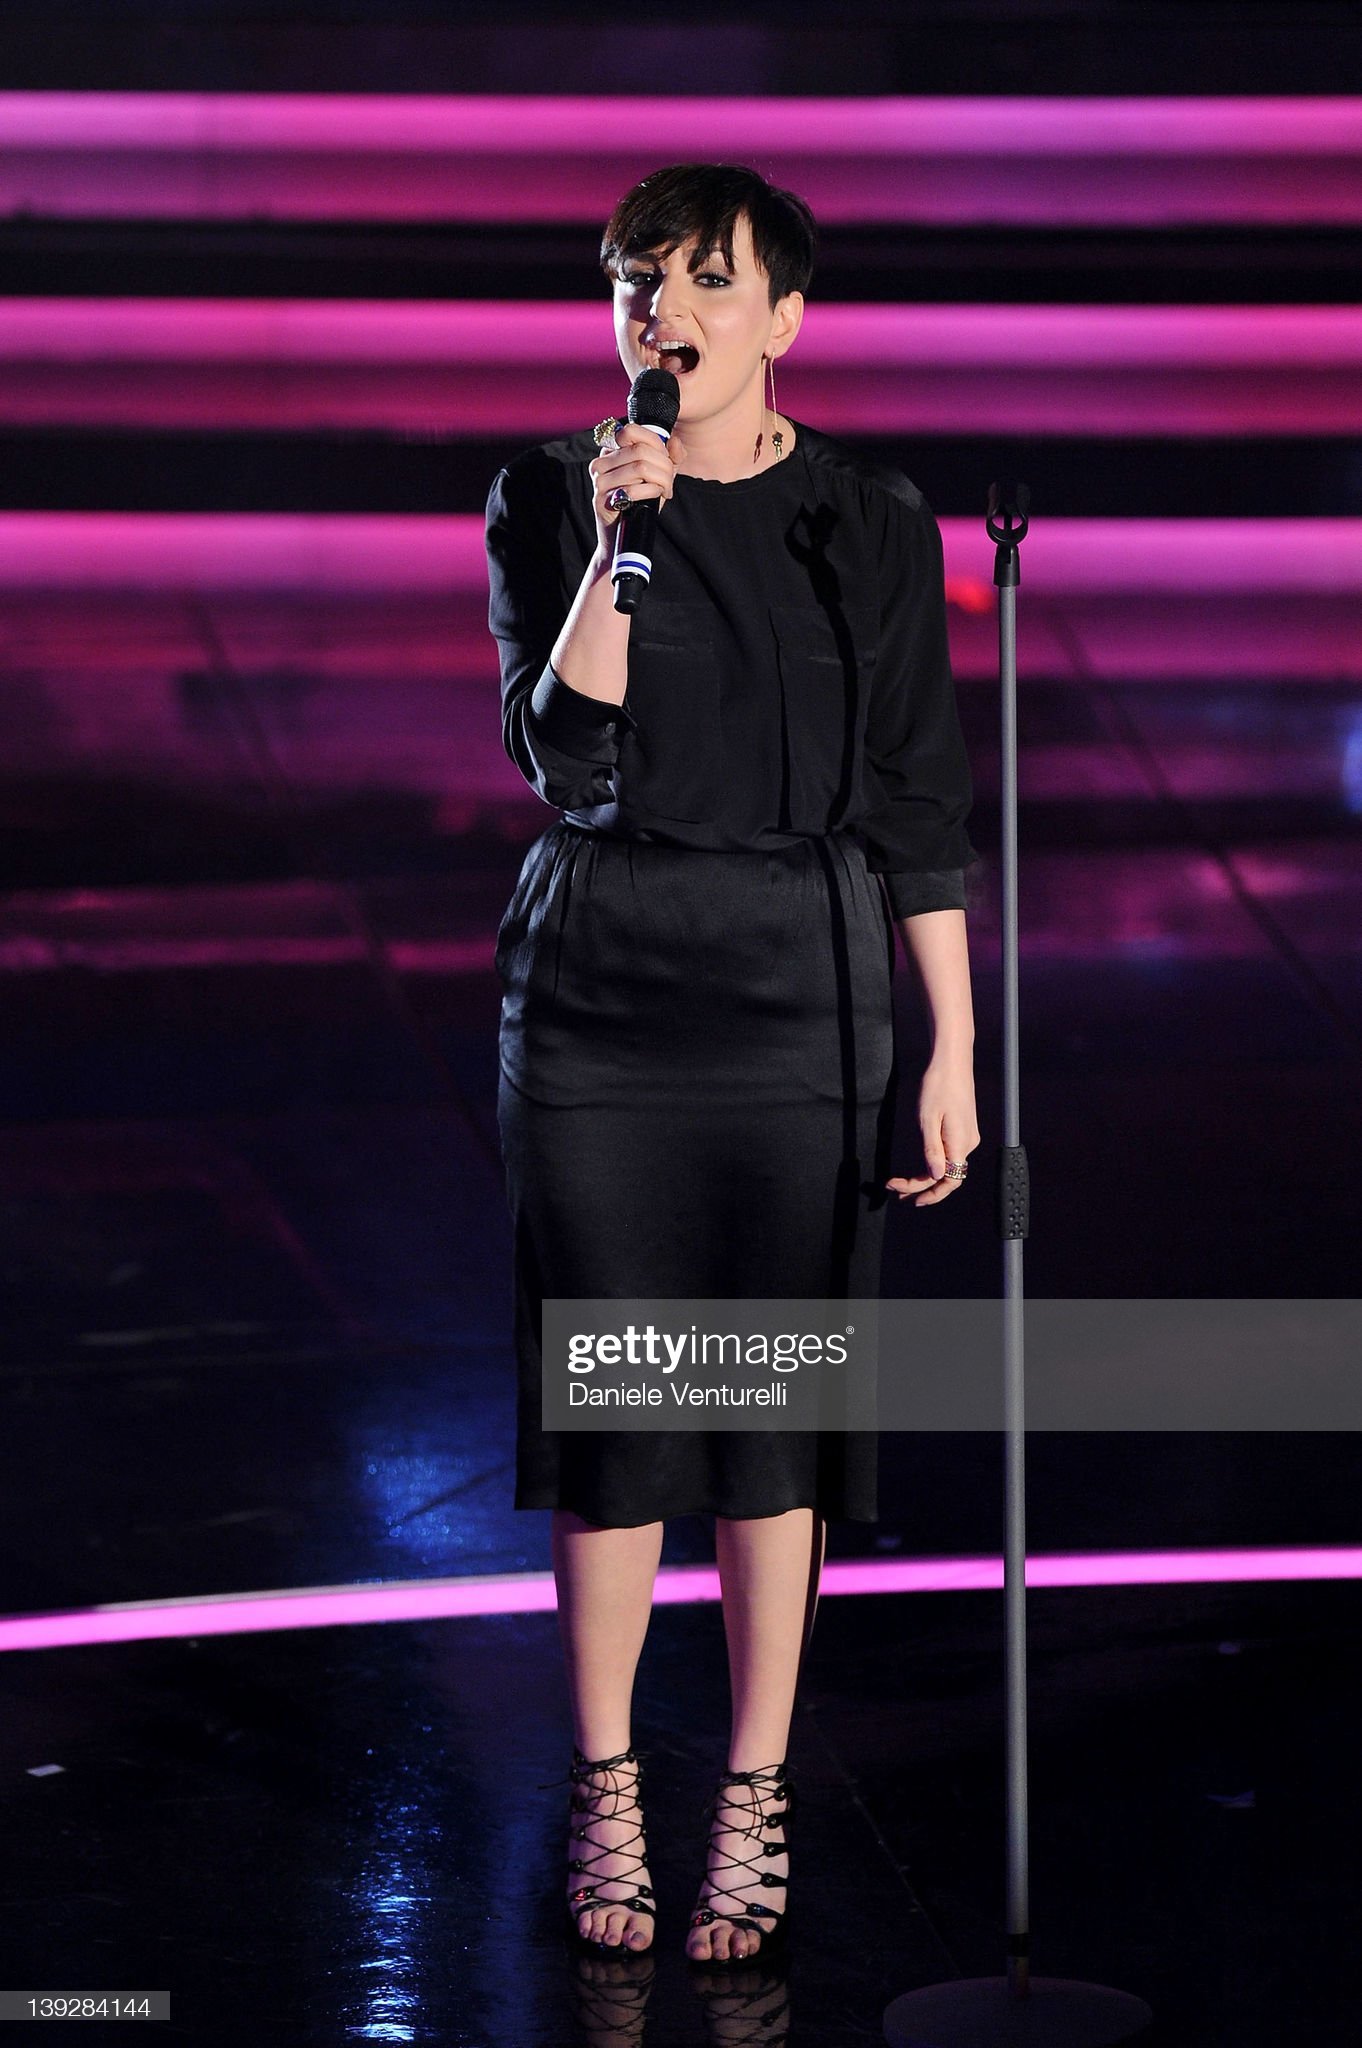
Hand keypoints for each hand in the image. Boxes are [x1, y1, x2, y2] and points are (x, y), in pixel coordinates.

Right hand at [588, 421, 676, 559]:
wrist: (621, 535)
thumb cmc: (640, 503)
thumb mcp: (658, 476)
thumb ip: (670, 457)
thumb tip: (674, 442)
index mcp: (611, 452)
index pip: (631, 431)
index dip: (655, 442)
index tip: (665, 459)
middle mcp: (601, 462)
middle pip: (640, 450)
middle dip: (664, 465)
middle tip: (669, 480)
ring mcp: (600, 481)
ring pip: (640, 467)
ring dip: (661, 479)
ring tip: (664, 490)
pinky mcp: (602, 499)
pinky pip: (633, 489)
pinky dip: (652, 491)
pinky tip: (656, 497)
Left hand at [886, 1052, 979, 1207]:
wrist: (952, 1061)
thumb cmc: (938, 1085)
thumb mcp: (927, 1119)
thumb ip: (931, 1150)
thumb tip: (936, 1176)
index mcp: (961, 1143)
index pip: (949, 1181)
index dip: (930, 1194)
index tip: (909, 1198)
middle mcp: (968, 1143)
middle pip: (948, 1177)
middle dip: (924, 1189)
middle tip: (898, 1194)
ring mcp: (967, 1136)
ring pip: (948, 1166)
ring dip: (927, 1177)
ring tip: (903, 1183)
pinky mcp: (963, 1128)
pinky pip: (950, 1153)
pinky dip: (934, 1163)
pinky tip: (921, 1165)